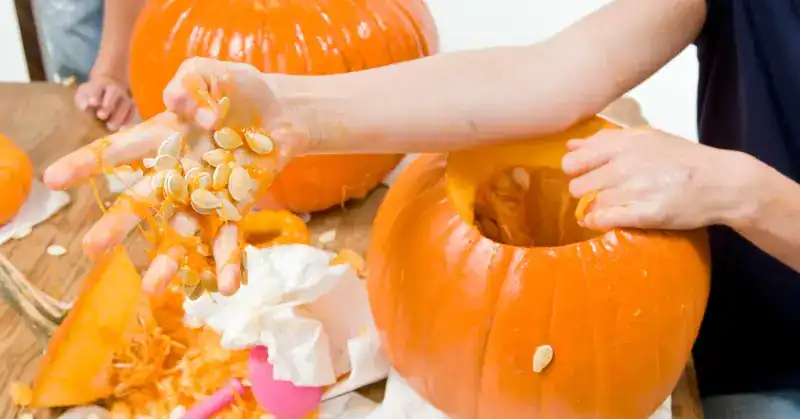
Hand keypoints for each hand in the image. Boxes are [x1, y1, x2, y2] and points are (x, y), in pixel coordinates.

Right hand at [45, 58, 311, 294]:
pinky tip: (228, 288)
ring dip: (169, 260)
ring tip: (153, 289)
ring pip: (182, 231)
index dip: (87, 164)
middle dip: (119, 224)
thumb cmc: (238, 90)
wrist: (281, 111)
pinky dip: (229, 263)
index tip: (54, 180)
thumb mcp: (211, 72)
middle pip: (144, 200)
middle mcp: (179, 172)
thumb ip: (190, 82)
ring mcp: (207, 194)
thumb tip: (178, 103)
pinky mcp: (236, 207)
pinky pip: (230, 239)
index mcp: (164, 137)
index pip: (120, 151)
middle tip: (92, 248)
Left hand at [75, 75, 135, 130]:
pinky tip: (123, 128)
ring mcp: (126, 96)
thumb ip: (83, 99)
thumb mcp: (83, 94)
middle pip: (114, 93)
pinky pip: (133, 111)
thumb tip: (85, 107)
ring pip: (125, 103)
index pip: (98, 87)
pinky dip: (129, 120)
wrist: (109, 88)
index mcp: (101, 83)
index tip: (92, 103)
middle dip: (108, 105)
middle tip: (101, 116)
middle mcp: (116, 88)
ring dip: (119, 116)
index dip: (95, 95)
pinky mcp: (132, 106)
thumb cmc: (92, 94)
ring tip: (111, 127)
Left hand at [562, 128, 744, 230]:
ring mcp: (634, 190)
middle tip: (597, 193)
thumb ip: (606, 140)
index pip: (575, 159)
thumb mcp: (647, 138)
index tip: (585, 174)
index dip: (575, 170)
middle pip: (577, 185)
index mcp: (624, 144)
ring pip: (590, 203)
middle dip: (583, 191)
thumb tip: (571, 145)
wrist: (721, 182)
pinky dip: (598, 222)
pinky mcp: (644, 214)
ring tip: (606, 207)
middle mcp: (625, 165)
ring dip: (593, 208)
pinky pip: (604, 220)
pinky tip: (603, 220)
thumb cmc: (682, 158)